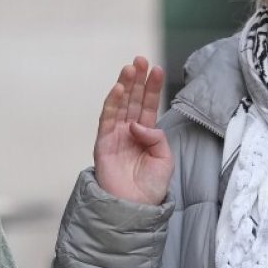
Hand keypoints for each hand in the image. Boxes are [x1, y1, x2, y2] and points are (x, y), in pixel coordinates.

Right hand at [93, 57, 172, 204]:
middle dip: (137, 80)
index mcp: (147, 134)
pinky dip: (111, 103)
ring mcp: (116, 136)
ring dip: (125, 86)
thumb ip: (156, 138)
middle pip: (134, 100)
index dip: (152, 87)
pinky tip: (118, 88)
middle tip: (141, 60)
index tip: (157, 69)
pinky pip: (107, 120)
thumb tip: (139, 124)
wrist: (134, 208)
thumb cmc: (151, 186)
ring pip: (120, 105)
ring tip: (130, 68)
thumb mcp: (164, 159)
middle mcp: (130, 131)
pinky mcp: (103, 143)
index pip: (149, 105)